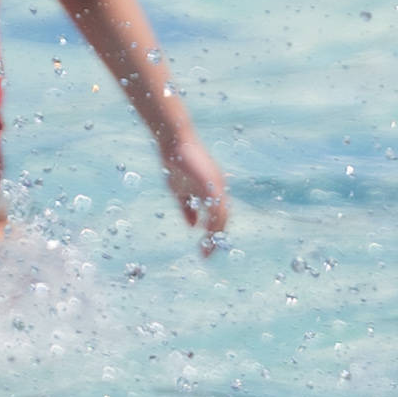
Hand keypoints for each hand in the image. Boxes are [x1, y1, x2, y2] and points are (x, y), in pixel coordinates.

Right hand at [160, 128, 228, 250]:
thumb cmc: (176, 163)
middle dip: (215, 238)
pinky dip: (212, 220)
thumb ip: (188, 208)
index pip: (218, 216)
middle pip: (223, 219)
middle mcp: (219, 188)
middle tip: (206, 255)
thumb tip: (193, 226)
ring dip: (214, 234)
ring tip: (206, 248)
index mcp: (213, 190)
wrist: (174, 142)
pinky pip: (215, 206)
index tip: (205, 248)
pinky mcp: (211, 182)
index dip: (213, 232)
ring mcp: (217, 185)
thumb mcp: (180, 190)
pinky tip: (205, 232)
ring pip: (221, 215)